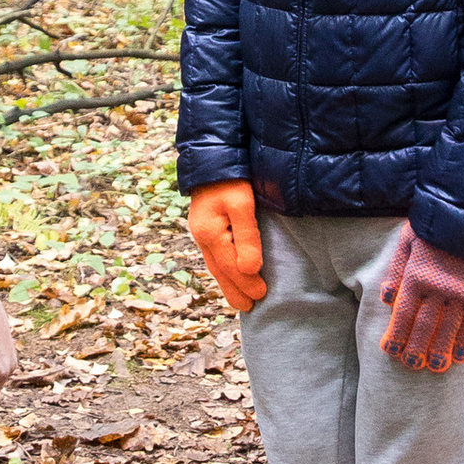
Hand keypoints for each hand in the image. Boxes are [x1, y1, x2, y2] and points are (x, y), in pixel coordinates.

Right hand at [187, 181, 266, 315]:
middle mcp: (202, 236)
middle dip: (235, 291)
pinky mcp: (206, 227)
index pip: (230, 267)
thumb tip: (249, 270)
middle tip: (250, 308)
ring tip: (241, 300)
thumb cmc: (231, 178)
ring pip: (215, 265)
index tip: (262, 296)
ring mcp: (201, 232)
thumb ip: (247, 237)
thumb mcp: (242, 204)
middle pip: (219, 271)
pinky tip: (230, 275)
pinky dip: (223, 270)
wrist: (212, 156)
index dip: (246, 283)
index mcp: (210, 233)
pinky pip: (215, 256)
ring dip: (228, 284)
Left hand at [379, 223, 463, 374]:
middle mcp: (438, 288)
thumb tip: (385, 298)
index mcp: (416, 276)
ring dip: (440, 349)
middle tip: (412, 365)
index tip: (392, 352)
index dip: (397, 335)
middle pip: (425, 325)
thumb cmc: (434, 227)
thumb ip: (396, 270)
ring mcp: (461, 292)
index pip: (404, 313)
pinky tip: (459, 355)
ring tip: (434, 367)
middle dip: (417, 347)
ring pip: (448, 327)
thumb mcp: (407, 241)